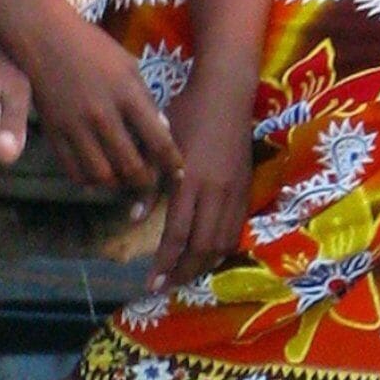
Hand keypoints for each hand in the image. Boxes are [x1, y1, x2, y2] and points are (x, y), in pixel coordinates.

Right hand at [24, 13, 176, 192]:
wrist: (44, 36)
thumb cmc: (92, 47)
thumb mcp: (129, 65)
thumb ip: (146, 100)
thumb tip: (162, 133)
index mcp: (127, 95)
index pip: (159, 142)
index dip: (172, 164)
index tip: (176, 171)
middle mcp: (103, 115)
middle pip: (132, 167)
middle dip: (146, 181)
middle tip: (149, 180)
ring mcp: (76, 126)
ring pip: (102, 175)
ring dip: (117, 183)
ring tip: (122, 178)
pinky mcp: (54, 132)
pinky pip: (74, 170)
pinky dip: (89, 179)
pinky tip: (96, 173)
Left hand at [154, 81, 256, 287]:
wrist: (226, 92)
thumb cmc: (186, 112)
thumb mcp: (160, 144)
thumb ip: (149, 184)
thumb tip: (134, 219)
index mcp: (189, 180)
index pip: (177, 234)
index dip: (164, 263)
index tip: (150, 282)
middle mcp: (214, 190)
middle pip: (201, 247)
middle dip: (183, 272)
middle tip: (165, 286)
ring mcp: (233, 191)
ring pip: (222, 242)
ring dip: (203, 265)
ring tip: (185, 276)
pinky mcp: (245, 188)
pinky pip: (235, 229)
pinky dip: (221, 249)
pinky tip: (207, 255)